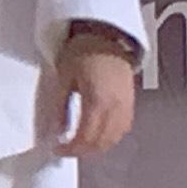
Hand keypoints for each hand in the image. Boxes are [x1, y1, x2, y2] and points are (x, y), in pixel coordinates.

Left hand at [41, 30, 136, 157]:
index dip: (71, 149)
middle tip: (66, 149)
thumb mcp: (63, 78)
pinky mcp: (131, 102)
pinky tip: (98, 135)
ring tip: (80, 145)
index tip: (58, 150)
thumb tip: (55, 132)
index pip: (86, 138)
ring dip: (97, 147)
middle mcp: (116, 107)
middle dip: (82, 151)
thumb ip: (59, 108)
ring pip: (114, 139)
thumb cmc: (83, 51)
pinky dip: (110, 137)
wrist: (106, 36)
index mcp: (97, 101)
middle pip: (101, 142)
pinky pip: (123, 128)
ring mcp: (126, 105)